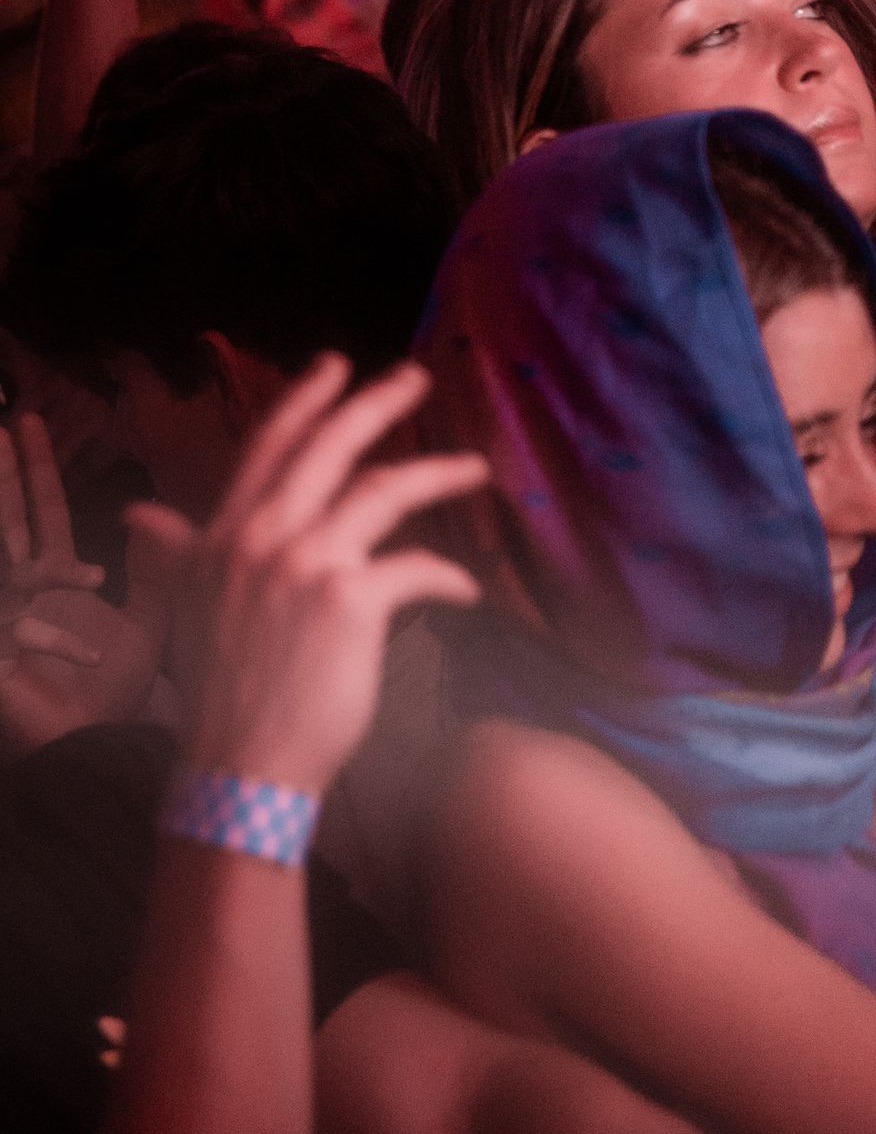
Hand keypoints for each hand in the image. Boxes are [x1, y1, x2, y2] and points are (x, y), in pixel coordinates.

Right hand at [0, 415, 162, 758]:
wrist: (104, 755)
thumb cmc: (121, 693)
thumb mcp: (149, 618)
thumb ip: (153, 567)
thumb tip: (146, 514)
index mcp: (53, 579)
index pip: (41, 508)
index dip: (32, 467)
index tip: (23, 422)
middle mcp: (20, 594)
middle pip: (5, 521)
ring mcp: (4, 624)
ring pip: (0, 560)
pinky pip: (12, 629)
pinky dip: (36, 624)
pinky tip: (54, 625)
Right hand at [128, 356, 485, 799]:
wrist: (239, 769)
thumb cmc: (221, 694)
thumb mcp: (185, 607)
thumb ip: (176, 552)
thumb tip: (142, 515)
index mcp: (224, 536)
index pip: (266, 447)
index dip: (303, 400)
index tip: (336, 364)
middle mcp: (263, 537)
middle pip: (331, 447)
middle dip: (378, 402)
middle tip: (416, 378)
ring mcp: (308, 564)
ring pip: (386, 490)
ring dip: (439, 474)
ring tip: (475, 468)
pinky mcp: (353, 599)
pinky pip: (418, 568)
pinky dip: (450, 577)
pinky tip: (467, 589)